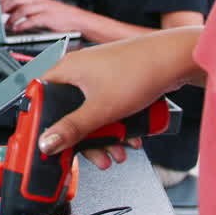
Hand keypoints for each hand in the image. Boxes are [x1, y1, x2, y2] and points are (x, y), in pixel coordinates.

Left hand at [3, 0, 86, 33]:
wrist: (78, 20)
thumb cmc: (58, 16)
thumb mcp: (41, 8)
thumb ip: (27, 8)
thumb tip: (10, 12)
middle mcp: (38, 0)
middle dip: (4, 7)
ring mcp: (43, 8)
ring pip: (22, 8)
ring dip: (12, 18)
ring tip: (6, 25)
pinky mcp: (49, 18)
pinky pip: (33, 20)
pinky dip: (23, 24)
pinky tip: (17, 29)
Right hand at [36, 46, 171, 169]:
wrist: (176, 59)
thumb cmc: (140, 69)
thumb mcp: (101, 109)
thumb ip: (72, 128)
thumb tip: (46, 142)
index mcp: (66, 69)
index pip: (40, 98)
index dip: (42, 122)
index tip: (49, 142)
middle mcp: (79, 70)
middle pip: (69, 112)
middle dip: (84, 138)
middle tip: (95, 154)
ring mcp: (98, 76)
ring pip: (91, 113)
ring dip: (104, 136)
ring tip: (118, 149)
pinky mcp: (115, 82)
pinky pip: (107, 109)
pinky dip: (116, 125)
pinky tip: (129, 138)